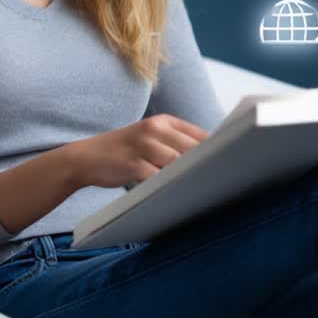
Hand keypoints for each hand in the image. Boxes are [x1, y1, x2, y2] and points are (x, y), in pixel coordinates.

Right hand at [64, 114, 210, 189]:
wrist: (85, 157)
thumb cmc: (125, 151)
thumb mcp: (150, 137)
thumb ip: (176, 143)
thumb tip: (211, 159)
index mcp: (163, 121)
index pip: (201, 135)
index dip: (219, 151)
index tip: (232, 166)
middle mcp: (155, 129)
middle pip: (194, 148)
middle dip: (208, 165)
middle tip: (224, 182)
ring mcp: (143, 146)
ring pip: (179, 163)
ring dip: (191, 177)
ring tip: (204, 190)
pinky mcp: (133, 165)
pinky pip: (159, 178)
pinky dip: (170, 187)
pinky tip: (178, 195)